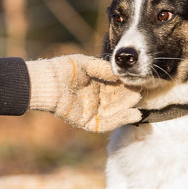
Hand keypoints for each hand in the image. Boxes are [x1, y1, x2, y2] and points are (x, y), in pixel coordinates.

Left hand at [26, 55, 141, 131]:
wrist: (47, 83)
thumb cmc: (64, 69)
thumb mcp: (85, 64)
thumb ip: (103, 68)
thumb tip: (120, 73)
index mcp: (98, 85)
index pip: (117, 87)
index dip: (128, 86)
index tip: (140, 82)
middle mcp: (97, 99)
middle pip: (117, 101)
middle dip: (129, 99)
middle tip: (140, 95)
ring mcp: (92, 112)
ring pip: (114, 113)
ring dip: (126, 111)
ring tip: (138, 107)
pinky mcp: (86, 122)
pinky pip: (105, 124)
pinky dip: (118, 121)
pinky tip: (131, 115)